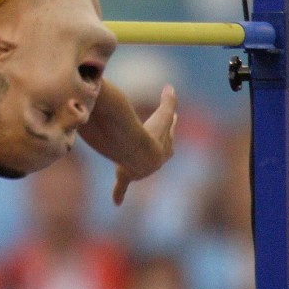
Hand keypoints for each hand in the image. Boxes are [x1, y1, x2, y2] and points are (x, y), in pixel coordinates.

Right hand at [112, 85, 177, 205]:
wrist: (140, 154)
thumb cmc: (151, 135)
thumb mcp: (162, 116)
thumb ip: (168, 101)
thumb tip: (171, 86)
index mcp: (164, 147)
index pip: (168, 135)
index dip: (168, 127)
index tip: (170, 120)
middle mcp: (154, 161)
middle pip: (158, 152)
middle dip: (158, 145)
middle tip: (154, 140)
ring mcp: (140, 169)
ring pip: (139, 169)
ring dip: (137, 168)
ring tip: (131, 166)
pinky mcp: (126, 175)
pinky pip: (122, 186)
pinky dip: (119, 193)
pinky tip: (116, 202)